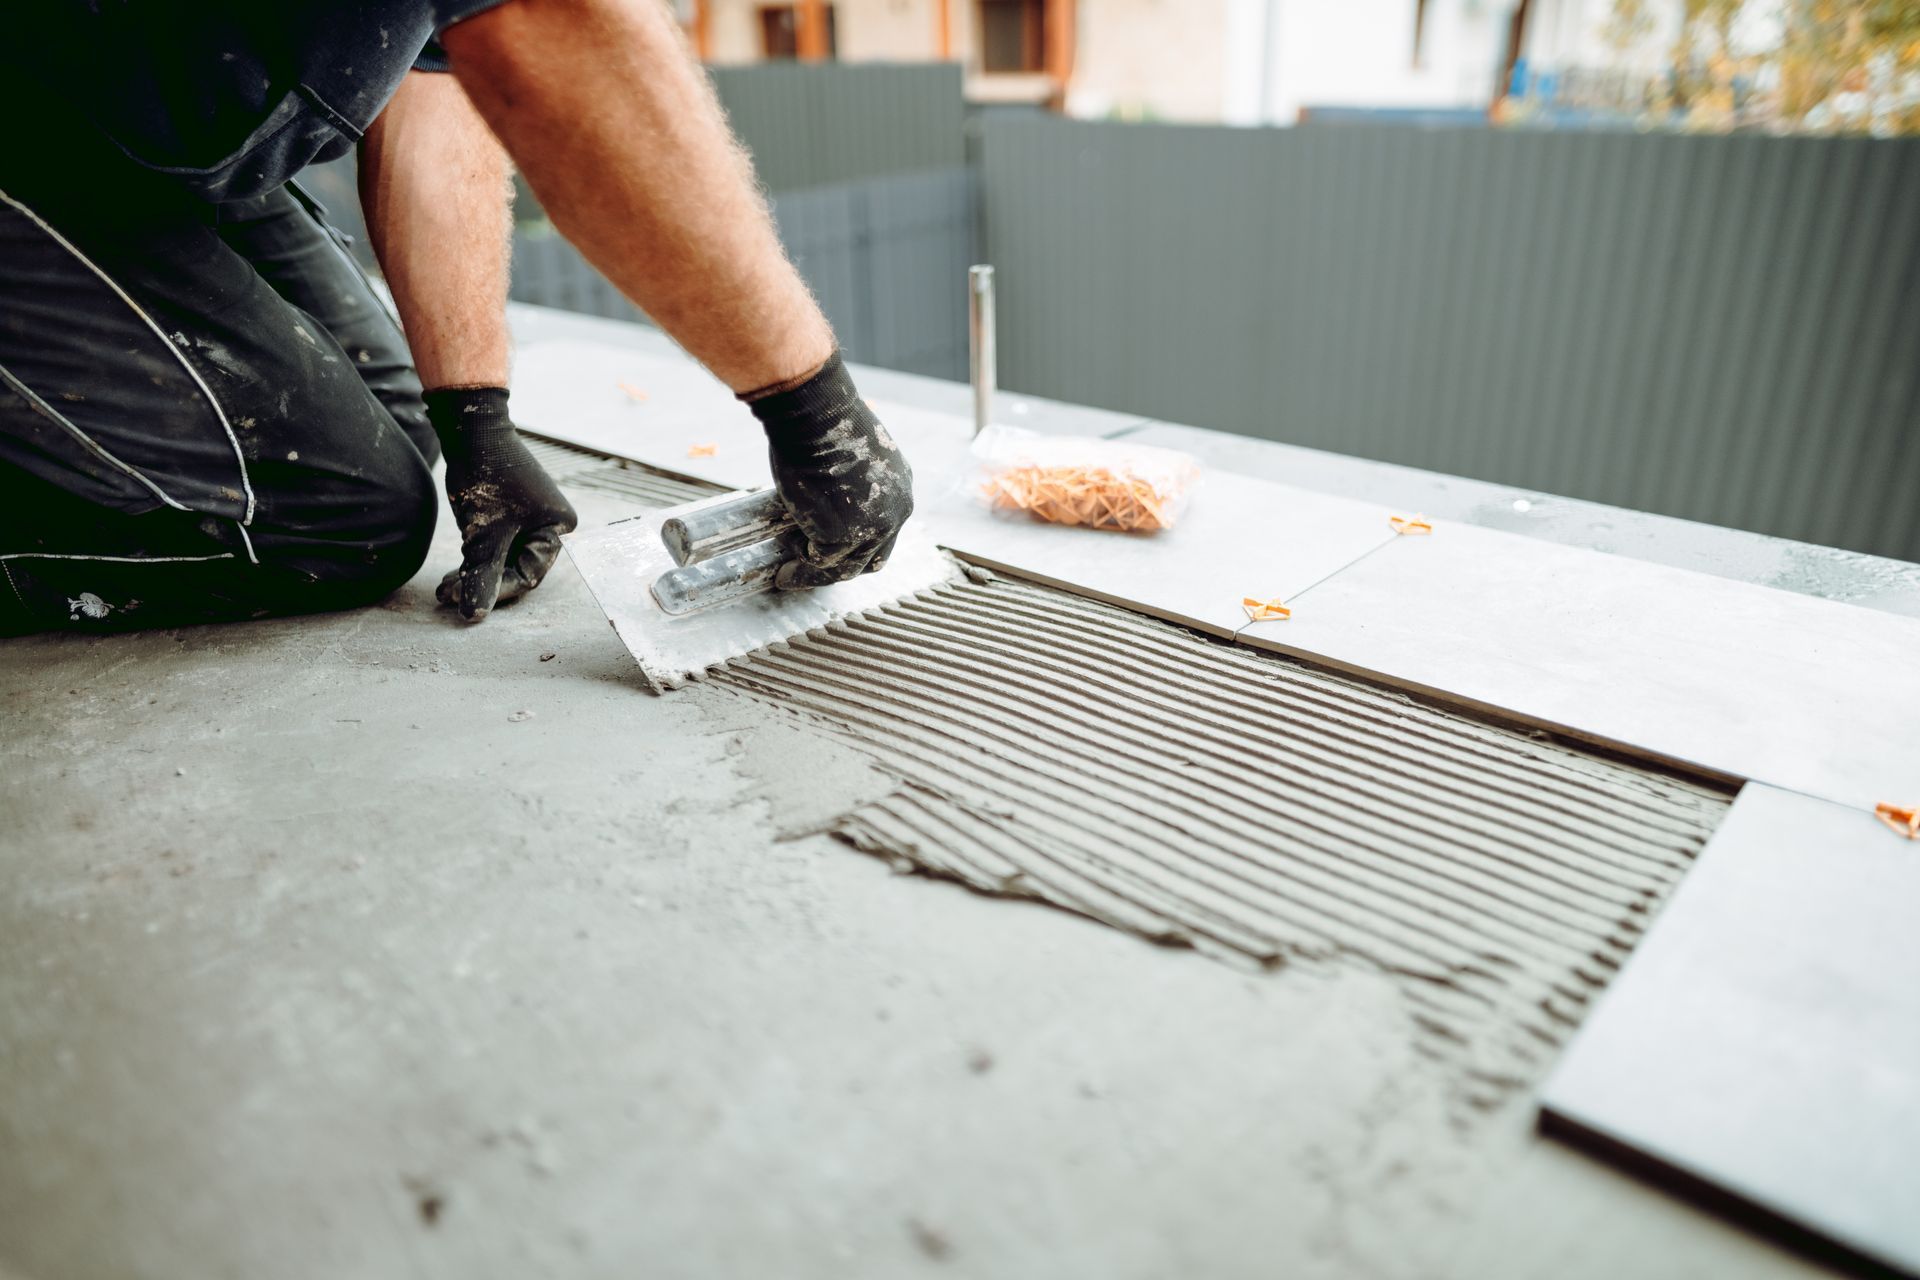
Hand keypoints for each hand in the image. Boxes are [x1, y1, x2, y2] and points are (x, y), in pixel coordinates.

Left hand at [423, 387, 577, 620]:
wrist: (472, 429)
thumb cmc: (487, 475)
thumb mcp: (484, 533)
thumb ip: (481, 575)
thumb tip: (473, 616)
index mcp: (558, 528)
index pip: (529, 573)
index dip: (497, 590)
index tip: (464, 601)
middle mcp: (549, 525)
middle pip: (515, 568)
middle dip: (481, 583)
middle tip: (447, 595)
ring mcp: (529, 518)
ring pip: (501, 559)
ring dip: (473, 573)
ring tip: (444, 587)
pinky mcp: (509, 513)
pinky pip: (495, 545)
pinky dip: (474, 557)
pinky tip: (452, 571)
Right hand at [749, 353, 913, 588]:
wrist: (814, 415)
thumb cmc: (821, 422)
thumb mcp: (850, 453)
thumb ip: (847, 479)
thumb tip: (822, 494)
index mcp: (899, 486)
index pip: (884, 529)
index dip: (858, 544)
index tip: (832, 549)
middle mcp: (897, 510)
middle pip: (873, 556)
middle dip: (842, 567)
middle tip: (812, 569)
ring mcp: (874, 527)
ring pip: (847, 567)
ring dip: (817, 576)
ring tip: (789, 577)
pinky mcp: (844, 537)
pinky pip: (821, 563)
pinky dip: (802, 568)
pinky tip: (785, 563)